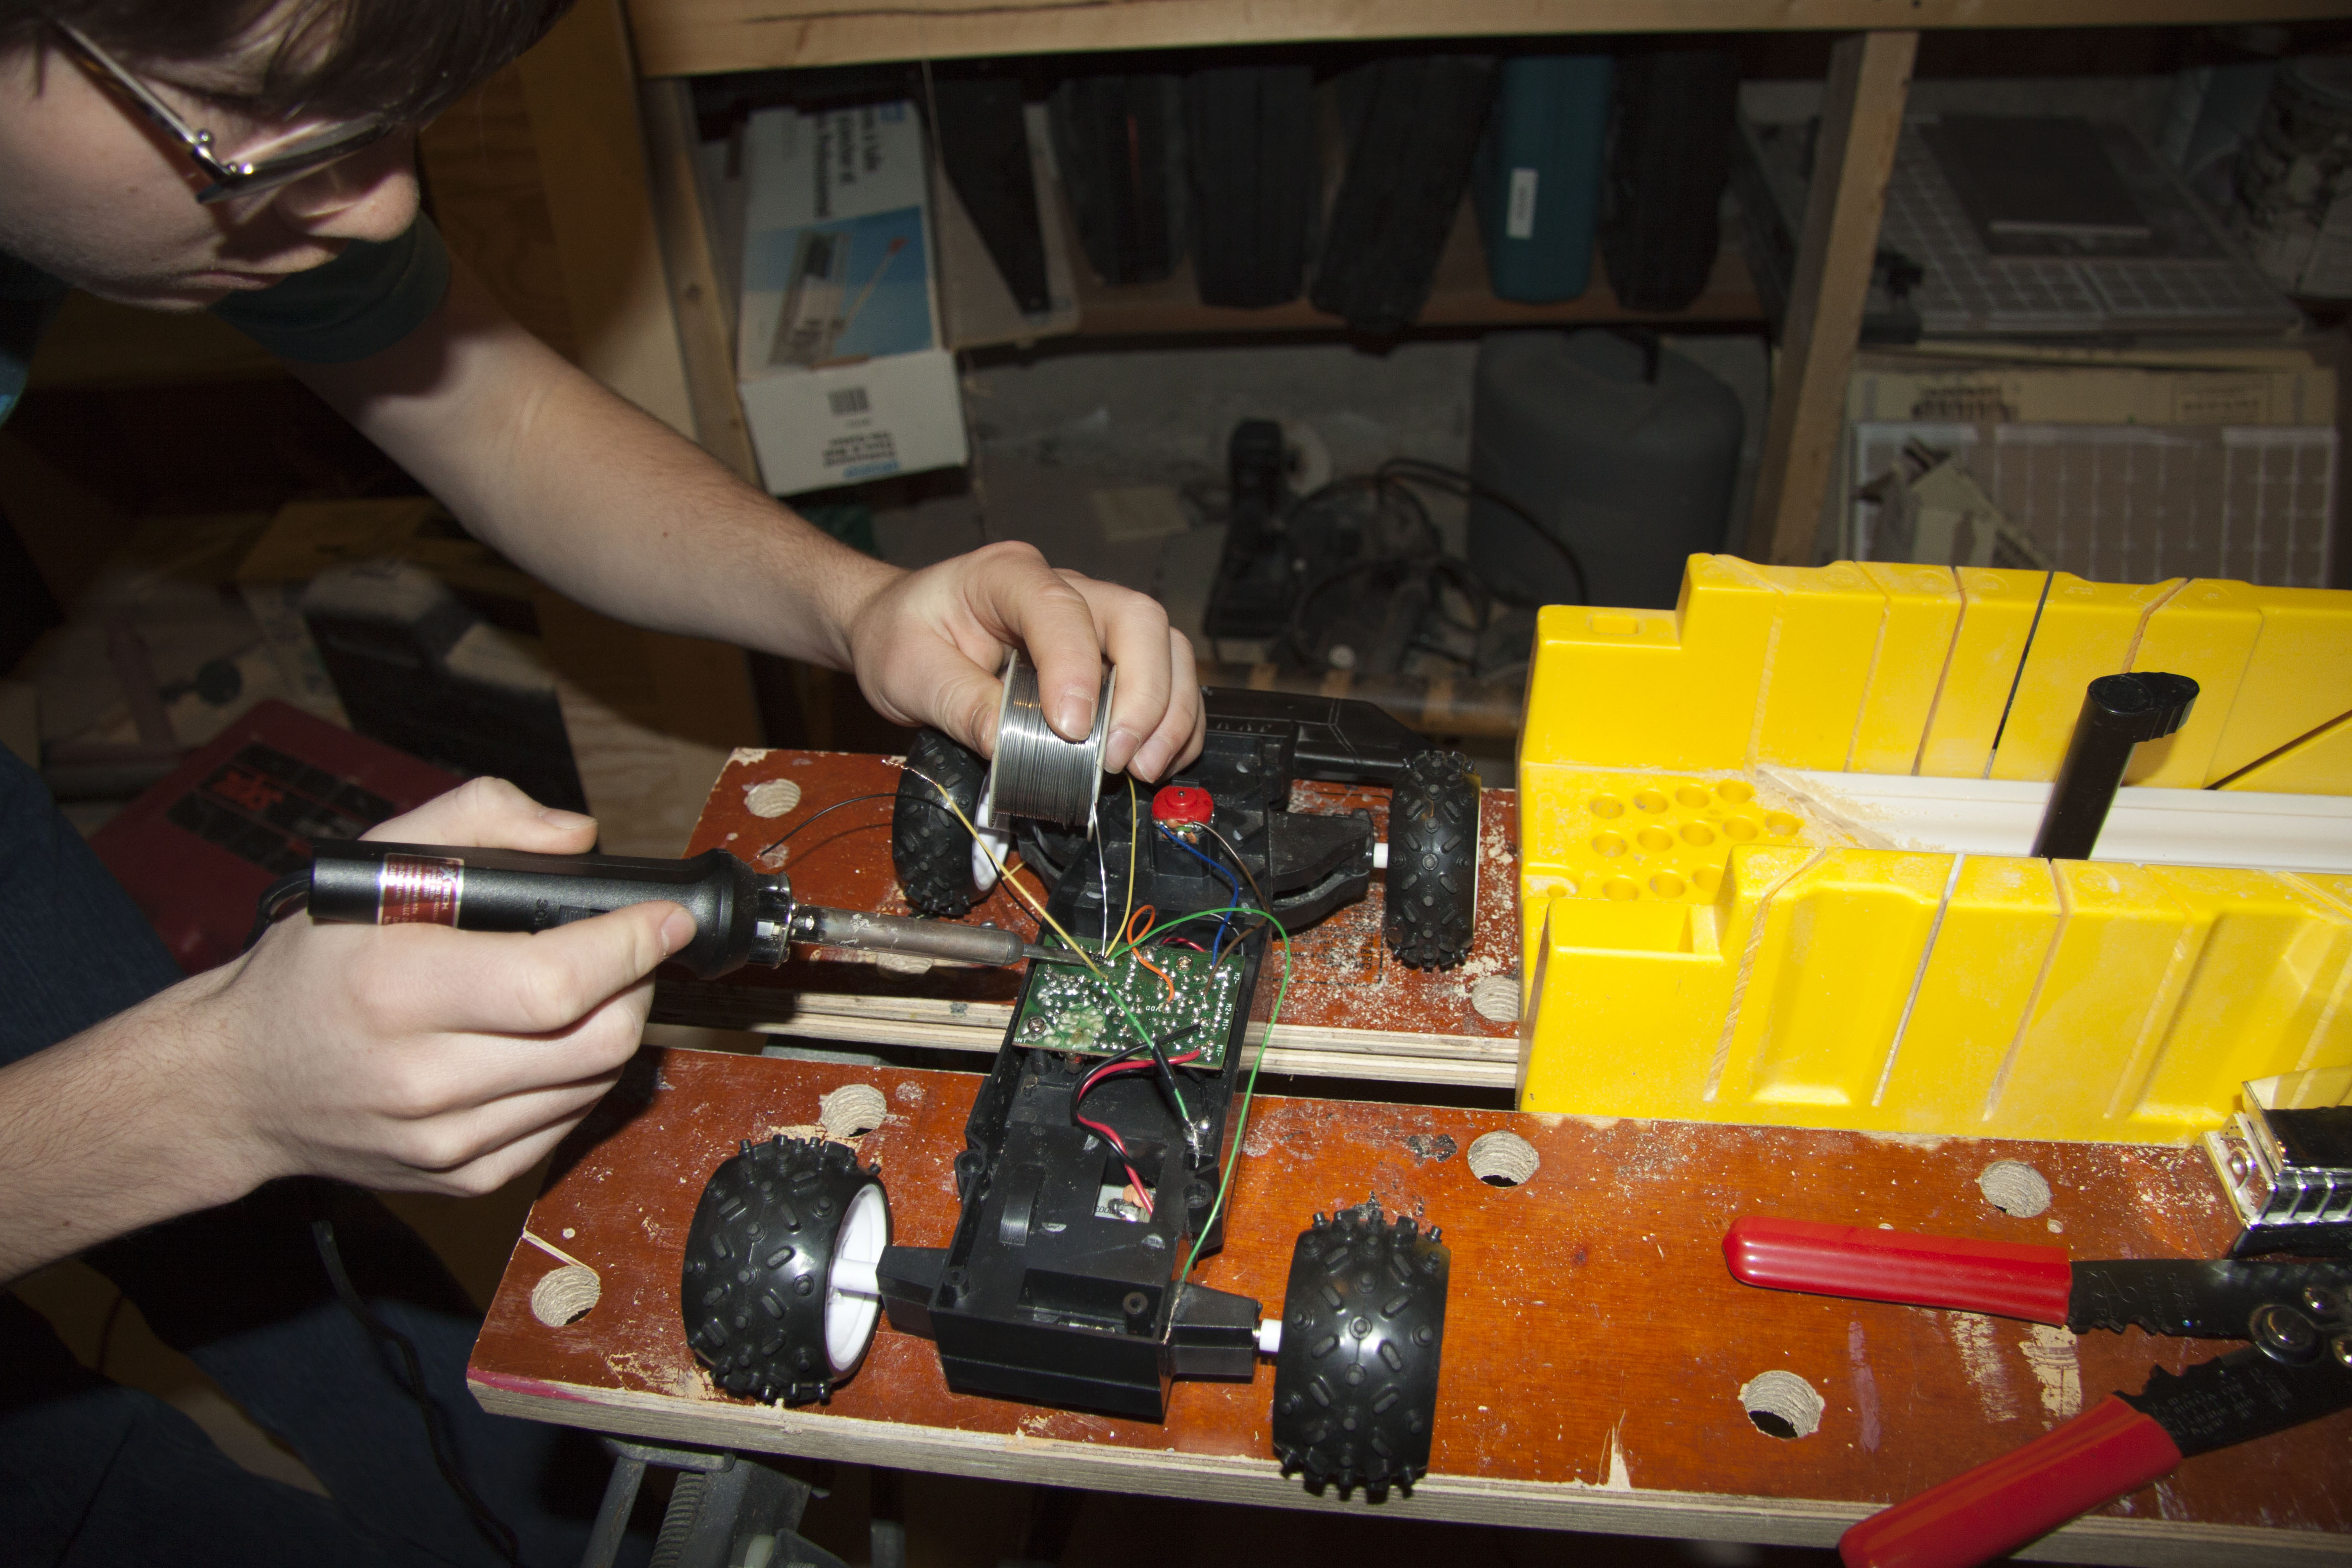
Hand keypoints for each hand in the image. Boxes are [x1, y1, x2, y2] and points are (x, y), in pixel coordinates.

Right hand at [189, 778, 690, 1196]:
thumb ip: (477, 820)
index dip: (631, 944)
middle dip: (636, 986)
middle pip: (596, 1041)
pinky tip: (547, 1044)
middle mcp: (420, 1077)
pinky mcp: (461, 1178)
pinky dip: (578, 1079)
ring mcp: (444, 1140)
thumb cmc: (311, 968)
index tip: (665, 918)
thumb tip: (576, 839)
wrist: (238, 1083)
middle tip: (629, 952)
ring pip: (593, 1085)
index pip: (557, 980)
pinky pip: (564, 1126)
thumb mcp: (372, 865)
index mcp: (396, 990)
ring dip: (612, 1031)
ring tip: (586, 991)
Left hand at [844, 540, 1204, 779]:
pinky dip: (1174, 722)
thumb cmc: (901, 636)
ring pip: (1164, 647)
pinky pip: (1165, 678)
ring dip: (1168, 713)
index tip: (1069, 729)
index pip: (1060, 608)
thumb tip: (1010, 750)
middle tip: (1114, 757)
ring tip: (1141, 768)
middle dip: (1142, 695)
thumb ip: (960, 705)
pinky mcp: (1108, 656)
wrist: (897, 628)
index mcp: (1006, 575)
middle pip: (1137, 620)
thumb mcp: (908, 672)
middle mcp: (1063, 586)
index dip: (1075, 669)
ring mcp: (1093, 619)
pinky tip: (1155, 761)